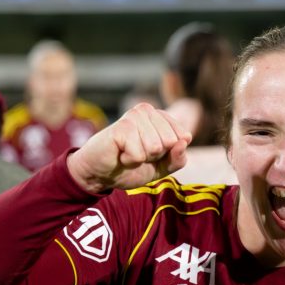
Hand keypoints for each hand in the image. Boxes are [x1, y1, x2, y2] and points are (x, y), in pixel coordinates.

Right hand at [67, 103, 191, 193]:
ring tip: (127, 153)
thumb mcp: (163, 167)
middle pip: (171, 142)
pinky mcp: (121, 126)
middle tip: (136, 153)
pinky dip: (130, 161)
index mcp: (160, 116)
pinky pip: (139, 154)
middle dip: (155, 156)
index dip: (169, 153)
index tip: (151, 153)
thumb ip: (179, 158)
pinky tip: (120, 155)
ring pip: (156, 147)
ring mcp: (133, 116)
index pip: (184, 137)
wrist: (100, 174)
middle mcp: (147, 110)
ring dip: (142, 158)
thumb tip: (184, 142)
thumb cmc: (131, 166)